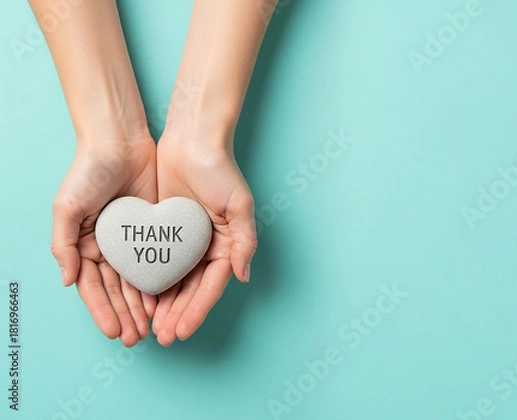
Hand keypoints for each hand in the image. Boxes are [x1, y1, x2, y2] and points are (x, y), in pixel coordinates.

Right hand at [51, 135, 157, 346]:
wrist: (120, 141)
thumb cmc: (88, 171)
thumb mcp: (67, 207)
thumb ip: (63, 245)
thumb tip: (67, 281)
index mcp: (84, 245)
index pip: (93, 287)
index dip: (102, 311)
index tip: (113, 332)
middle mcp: (108, 247)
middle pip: (117, 290)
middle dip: (125, 315)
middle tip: (135, 339)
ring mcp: (132, 240)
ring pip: (138, 280)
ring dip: (142, 305)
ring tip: (151, 327)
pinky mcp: (154, 229)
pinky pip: (158, 261)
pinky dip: (159, 282)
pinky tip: (164, 300)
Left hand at [152, 133, 256, 345]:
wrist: (192, 139)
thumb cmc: (220, 169)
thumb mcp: (239, 205)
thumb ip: (244, 241)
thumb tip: (243, 276)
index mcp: (227, 244)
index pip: (212, 285)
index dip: (198, 310)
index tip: (182, 330)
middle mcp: (207, 246)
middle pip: (192, 289)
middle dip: (179, 314)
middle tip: (163, 336)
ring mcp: (184, 240)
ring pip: (174, 281)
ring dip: (165, 305)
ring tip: (151, 327)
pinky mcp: (164, 230)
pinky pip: (157, 261)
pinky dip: (151, 281)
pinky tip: (141, 298)